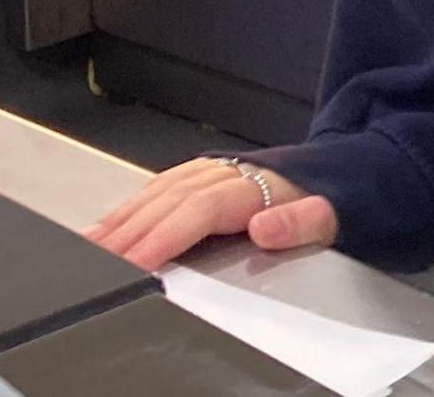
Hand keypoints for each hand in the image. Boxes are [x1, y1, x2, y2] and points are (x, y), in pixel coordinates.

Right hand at [83, 157, 335, 269]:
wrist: (345, 171)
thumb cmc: (333, 200)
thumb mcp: (335, 215)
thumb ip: (304, 223)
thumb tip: (266, 227)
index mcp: (256, 184)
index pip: (199, 210)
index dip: (165, 236)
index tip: (134, 263)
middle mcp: (229, 172)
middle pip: (170, 201)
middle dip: (129, 233)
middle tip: (93, 263)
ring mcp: (214, 169)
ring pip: (159, 192)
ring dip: (122, 219)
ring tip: (88, 246)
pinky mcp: (205, 173)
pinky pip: (161, 187)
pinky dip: (131, 207)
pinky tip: (110, 224)